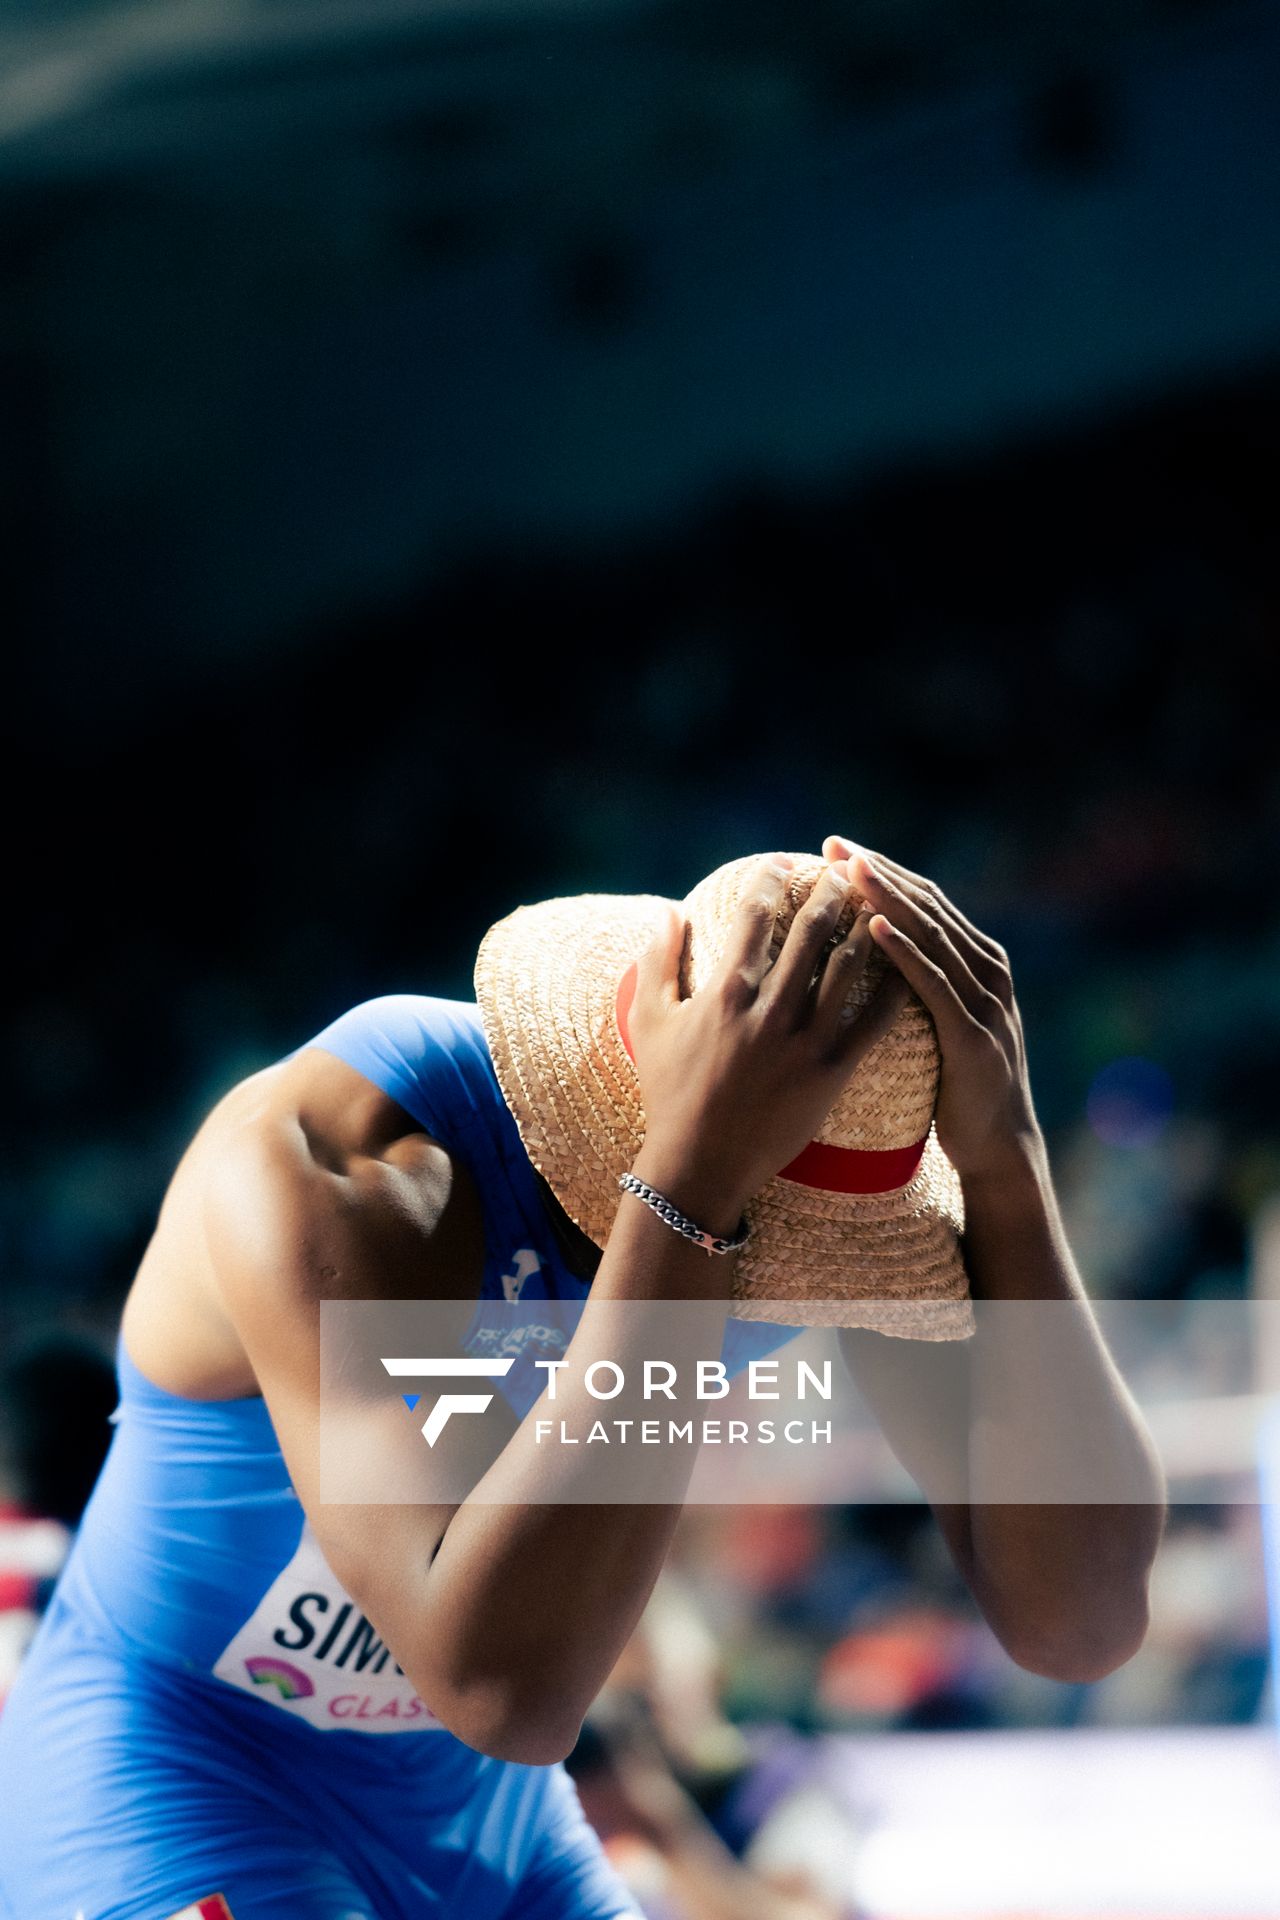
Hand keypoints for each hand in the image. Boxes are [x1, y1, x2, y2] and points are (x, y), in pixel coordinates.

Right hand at [626, 853, 910, 1220]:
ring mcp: (804, 1042)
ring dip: (865, 928)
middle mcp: (768, 1010)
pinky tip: (905, 966)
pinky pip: (874, 1022)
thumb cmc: (669, 1093)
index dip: (772, 879)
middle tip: (844, 872)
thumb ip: (657, 962)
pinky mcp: (832, 1074)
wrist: (700, 1165)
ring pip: (848, 967)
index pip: (754, 914)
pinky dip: (892, 987)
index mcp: (724, 992)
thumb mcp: (649, 1023)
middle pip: (811, 930)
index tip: (784, 862)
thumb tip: (668, 911)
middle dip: (832, 891)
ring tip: (877, 905)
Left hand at [823, 833, 1041, 1183]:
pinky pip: (932, 984)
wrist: (997, 1144)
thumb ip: (921, 979)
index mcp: (978, 960)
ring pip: (929, 936)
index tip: (838, 849)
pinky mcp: (972, 1035)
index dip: (883, 870)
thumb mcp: (942, 1019)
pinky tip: (870, 928)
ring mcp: (985, 1001)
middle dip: (879, 872)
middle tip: (835, 846)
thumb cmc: (958, 1082)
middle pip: (927, 906)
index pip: (926, 899)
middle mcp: (988, 970)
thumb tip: (868, 944)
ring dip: (885, 899)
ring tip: (848, 870)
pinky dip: (902, 952)